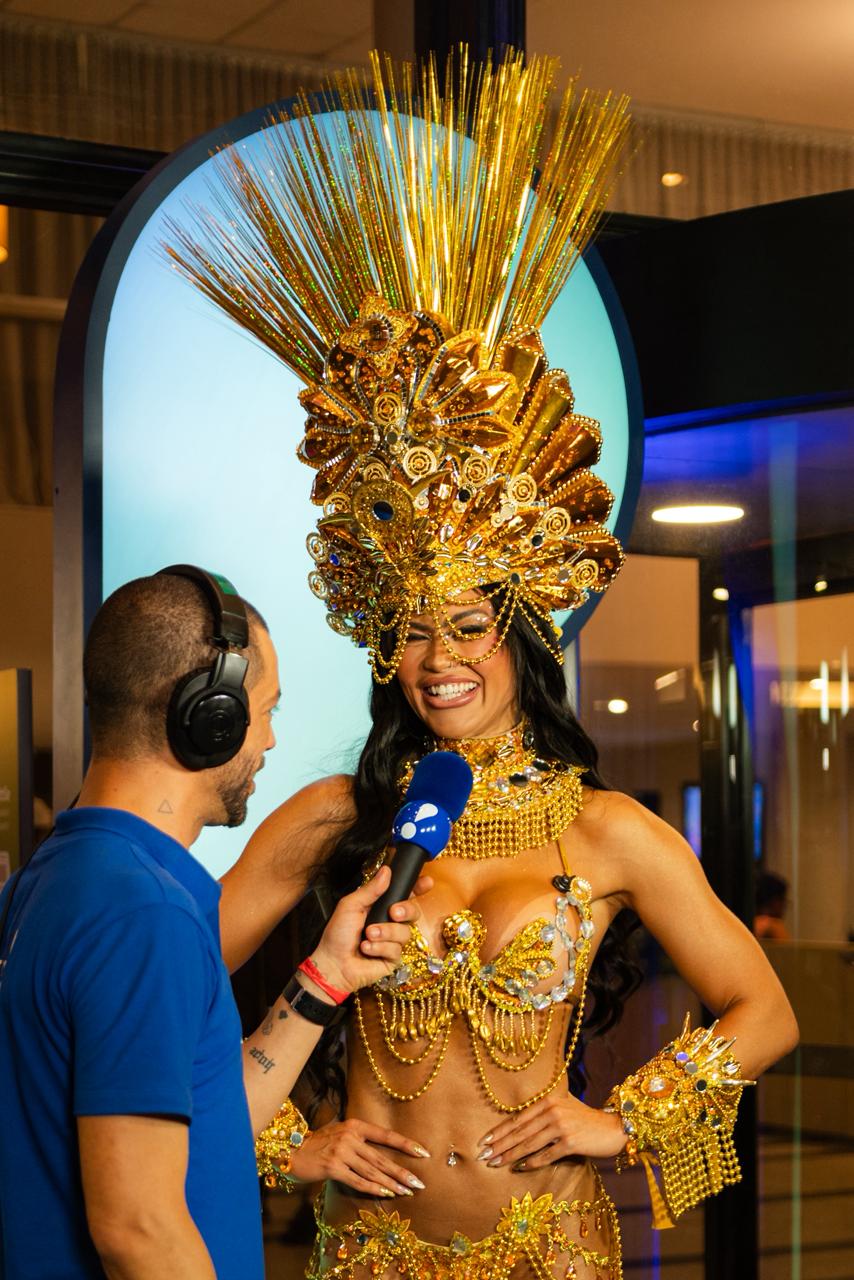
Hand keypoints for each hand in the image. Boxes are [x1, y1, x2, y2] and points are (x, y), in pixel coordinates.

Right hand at [288, 1118, 429, 1197]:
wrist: (290, 1152)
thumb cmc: (316, 1144)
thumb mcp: (338, 1134)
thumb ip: (357, 1141)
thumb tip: (380, 1156)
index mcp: (354, 1125)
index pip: (385, 1135)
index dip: (405, 1144)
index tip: (423, 1153)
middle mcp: (350, 1136)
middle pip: (382, 1158)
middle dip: (402, 1171)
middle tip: (419, 1182)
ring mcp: (342, 1151)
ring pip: (373, 1171)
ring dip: (392, 1183)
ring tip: (407, 1192)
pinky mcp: (333, 1167)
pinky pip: (358, 1180)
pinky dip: (374, 1188)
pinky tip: (387, 1194)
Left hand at [310, 866, 431, 994]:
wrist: (333, 963)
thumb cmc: (338, 933)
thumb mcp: (351, 906)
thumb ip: (370, 890)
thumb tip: (387, 870)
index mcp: (381, 906)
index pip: (405, 894)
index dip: (418, 888)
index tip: (426, 882)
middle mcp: (390, 922)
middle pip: (414, 911)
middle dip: (407, 910)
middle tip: (394, 913)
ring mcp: (393, 941)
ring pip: (405, 932)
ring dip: (385, 932)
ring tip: (368, 935)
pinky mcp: (393, 958)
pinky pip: (396, 949)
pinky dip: (380, 948)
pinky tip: (366, 949)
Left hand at [477, 1094, 625, 1169]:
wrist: (614, 1127)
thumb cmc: (587, 1119)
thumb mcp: (565, 1106)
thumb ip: (545, 1110)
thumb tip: (521, 1120)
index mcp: (548, 1101)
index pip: (518, 1118)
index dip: (499, 1130)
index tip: (484, 1141)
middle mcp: (553, 1111)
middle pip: (520, 1131)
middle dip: (500, 1145)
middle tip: (483, 1155)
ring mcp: (561, 1126)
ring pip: (529, 1144)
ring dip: (510, 1155)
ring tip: (496, 1163)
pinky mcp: (570, 1142)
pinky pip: (545, 1155)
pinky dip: (531, 1162)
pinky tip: (519, 1168)